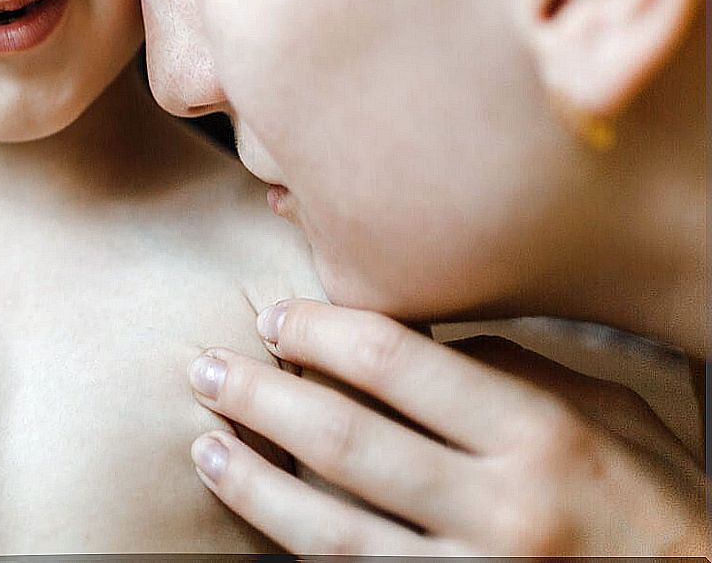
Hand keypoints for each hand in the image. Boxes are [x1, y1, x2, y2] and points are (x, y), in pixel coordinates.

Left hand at [186, 299, 708, 555]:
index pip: (394, 360)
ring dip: (255, 486)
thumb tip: (412, 335)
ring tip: (205, 446)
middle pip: (345, 439)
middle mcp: (503, 507)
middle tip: (204, 368)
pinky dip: (297, 553)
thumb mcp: (603, 413)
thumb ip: (508, 369)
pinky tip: (259, 525)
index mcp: (537, 433)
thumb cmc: (651, 497)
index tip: (273, 316)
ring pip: (332, 531)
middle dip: (260, 399)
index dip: (317, 331)